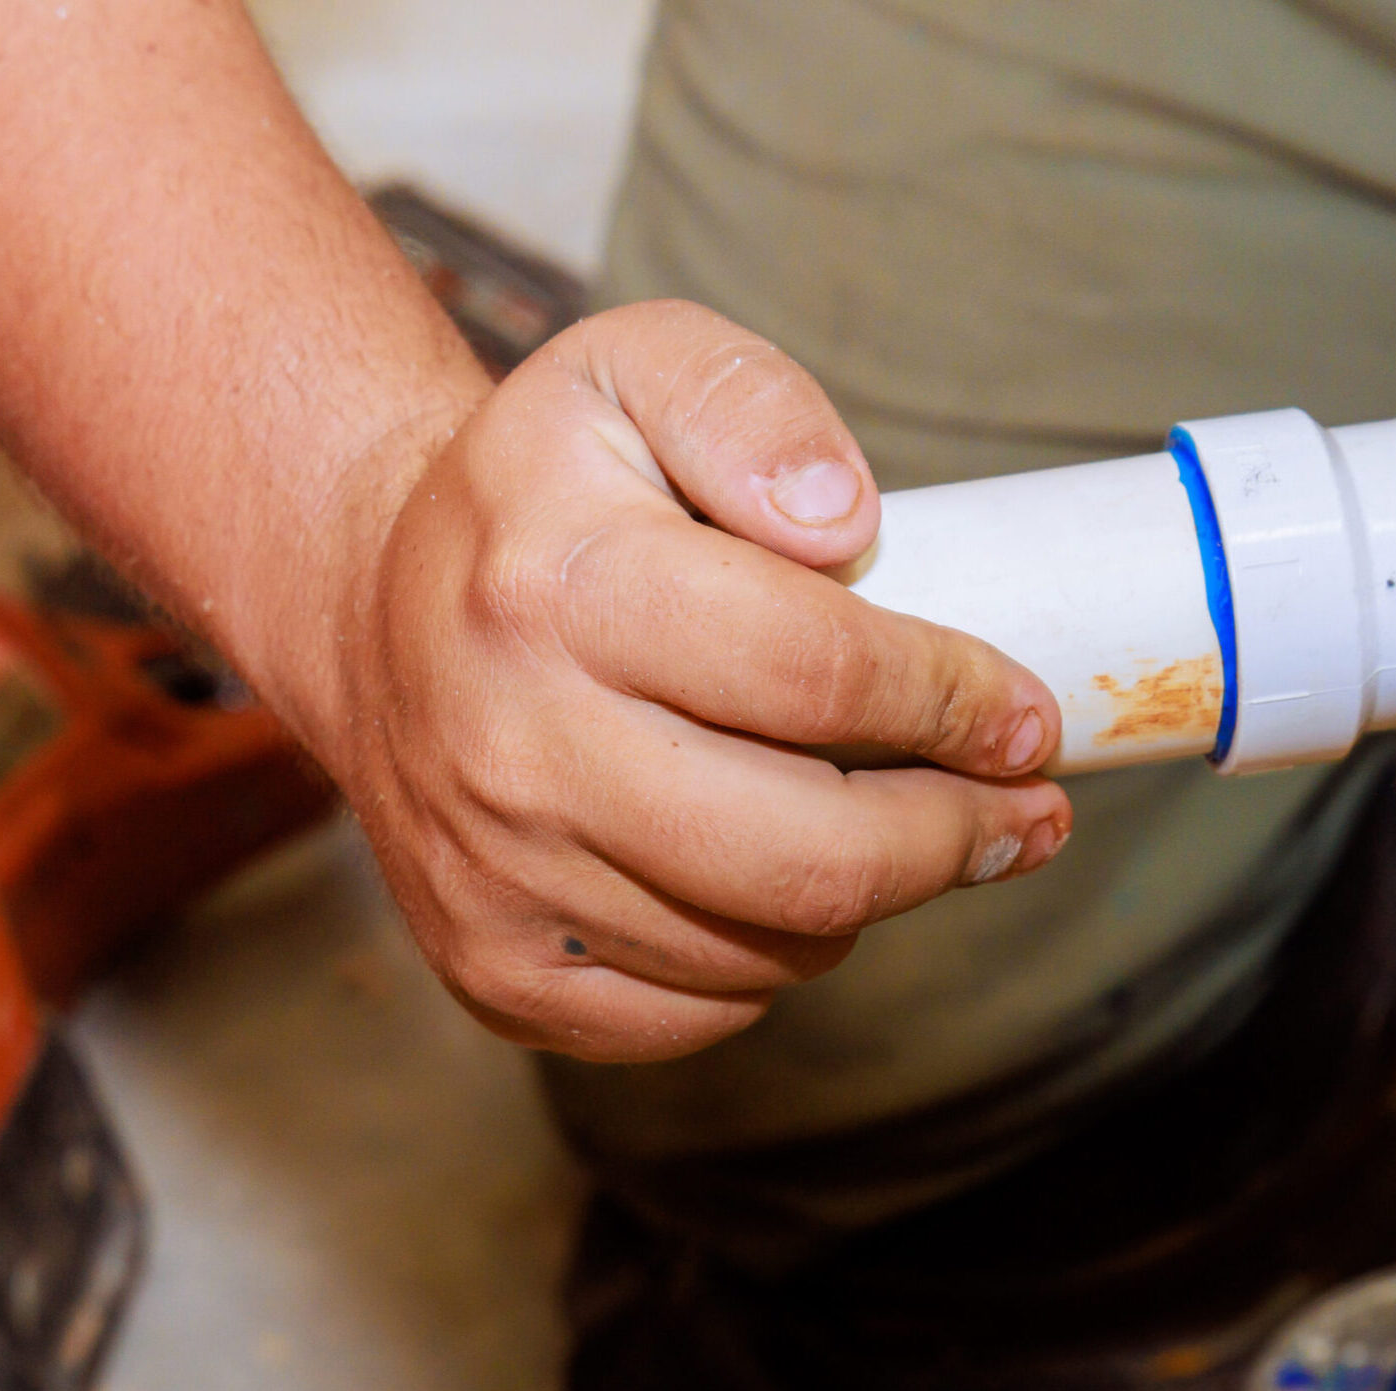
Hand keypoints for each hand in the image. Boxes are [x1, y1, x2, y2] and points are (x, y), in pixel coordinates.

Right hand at [294, 301, 1071, 1060]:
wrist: (369, 615)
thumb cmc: (543, 497)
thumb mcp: (631, 371)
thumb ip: (750, 406)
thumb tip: (844, 521)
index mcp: (557, 588)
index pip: (815, 672)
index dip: (954, 703)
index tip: (1026, 717)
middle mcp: (515, 748)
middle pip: (807, 856)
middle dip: (951, 841)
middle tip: (1021, 812)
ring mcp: (497, 879)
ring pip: (767, 951)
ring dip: (866, 900)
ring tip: (895, 829)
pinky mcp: (495, 972)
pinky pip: (695, 1014)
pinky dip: (765, 963)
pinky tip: (771, 885)